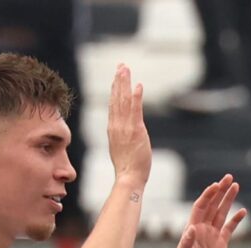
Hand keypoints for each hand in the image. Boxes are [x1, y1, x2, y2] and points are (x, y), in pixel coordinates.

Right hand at [108, 65, 151, 187]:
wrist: (129, 178)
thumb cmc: (128, 168)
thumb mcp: (121, 148)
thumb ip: (123, 136)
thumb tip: (126, 131)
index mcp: (113, 129)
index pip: (113, 105)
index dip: (114, 90)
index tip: (116, 77)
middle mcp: (117, 126)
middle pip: (116, 99)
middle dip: (118, 81)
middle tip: (121, 66)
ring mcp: (125, 128)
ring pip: (123, 101)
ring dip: (125, 84)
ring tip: (125, 69)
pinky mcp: (136, 131)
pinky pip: (135, 111)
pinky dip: (136, 97)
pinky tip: (137, 86)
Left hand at [169, 174, 245, 247]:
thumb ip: (186, 244)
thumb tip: (191, 230)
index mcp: (192, 229)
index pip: (201, 207)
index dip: (208, 196)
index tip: (216, 185)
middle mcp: (202, 229)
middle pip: (213, 205)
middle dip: (220, 191)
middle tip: (229, 178)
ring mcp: (212, 236)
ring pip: (222, 213)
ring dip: (228, 200)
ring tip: (236, 186)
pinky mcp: (221, 245)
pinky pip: (229, 229)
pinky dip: (236, 220)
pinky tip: (243, 211)